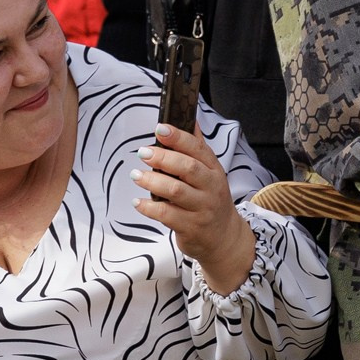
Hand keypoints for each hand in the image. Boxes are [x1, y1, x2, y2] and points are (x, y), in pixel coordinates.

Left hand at [136, 124, 256, 293]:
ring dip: (152, 181)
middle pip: (187, 168)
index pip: (198, 149)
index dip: (178, 137)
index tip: (160, 128)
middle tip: (143, 152)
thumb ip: (198, 149)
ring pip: (176, 191)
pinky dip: (149, 207)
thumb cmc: (210, 201)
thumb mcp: (210, 174)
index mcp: (214, 171)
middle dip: (163, 158)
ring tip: (136, 175)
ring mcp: (202, 209)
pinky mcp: (191, 227)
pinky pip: (167, 215)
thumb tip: (191, 120)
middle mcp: (211, 188)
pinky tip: (138, 202)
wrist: (223, 238)